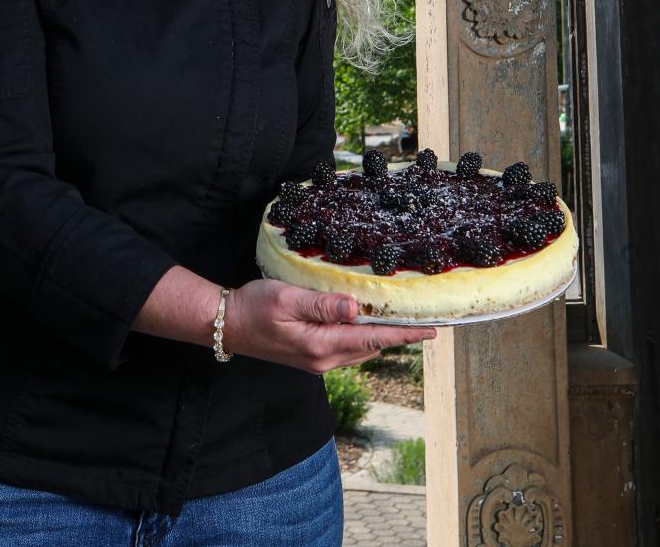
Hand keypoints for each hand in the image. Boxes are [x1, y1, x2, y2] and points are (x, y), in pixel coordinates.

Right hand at [224, 278, 435, 373]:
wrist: (226, 325)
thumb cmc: (253, 307)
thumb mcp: (287, 298)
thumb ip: (322, 304)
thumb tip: (357, 308)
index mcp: (321, 345)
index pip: (372, 338)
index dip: (404, 334)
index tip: (432, 330)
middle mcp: (324, 359)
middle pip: (372, 346)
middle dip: (398, 334)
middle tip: (423, 318)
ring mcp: (317, 361)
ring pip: (360, 348)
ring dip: (381, 335)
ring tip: (401, 318)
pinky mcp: (311, 356)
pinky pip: (347, 347)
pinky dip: (362, 336)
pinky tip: (364, 321)